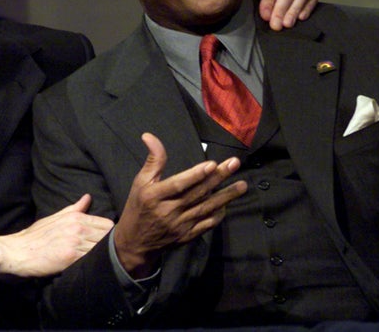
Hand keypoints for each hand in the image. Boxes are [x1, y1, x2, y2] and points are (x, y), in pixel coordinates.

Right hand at [0, 194, 112, 277]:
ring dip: (103, 254)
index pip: (107, 223)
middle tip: (108, 252)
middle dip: (110, 244)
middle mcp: (78, 227)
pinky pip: (91, 259)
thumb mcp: (55, 217)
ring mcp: (75, 242)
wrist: (18, 252)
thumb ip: (75, 208)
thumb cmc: (35, 236)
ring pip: (102, 248)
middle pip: (108, 235)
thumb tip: (88, 197)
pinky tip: (92, 266)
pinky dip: (94, 262)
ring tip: (102, 260)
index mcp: (75, 217)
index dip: (110, 233)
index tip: (108, 241)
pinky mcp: (71, 257)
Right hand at [113, 133, 246, 278]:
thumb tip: (149, 136)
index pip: (178, 184)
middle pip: (197, 193)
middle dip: (217, 178)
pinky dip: (218, 214)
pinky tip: (228, 204)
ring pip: (206, 208)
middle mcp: (169, 211)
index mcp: (155, 196)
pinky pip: (207, 224)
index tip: (212, 164)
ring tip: (242, 185)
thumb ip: (152, 160)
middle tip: (234, 164)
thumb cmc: (139, 206)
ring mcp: (180, 225)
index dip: (195, 175)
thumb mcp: (140, 182)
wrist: (135, 242)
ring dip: (226, 196)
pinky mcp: (188, 236)